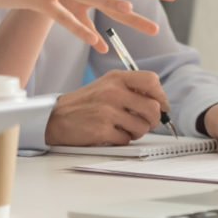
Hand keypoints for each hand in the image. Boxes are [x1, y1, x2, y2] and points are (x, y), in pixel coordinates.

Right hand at [44, 69, 168, 145]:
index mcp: (116, 78)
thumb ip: (130, 88)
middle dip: (153, 120)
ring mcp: (107, 111)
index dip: (161, 96)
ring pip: (143, 127)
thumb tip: (158, 102)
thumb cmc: (85, 102)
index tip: (160, 105)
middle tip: (145, 122)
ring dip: (137, 132)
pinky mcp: (102, 129)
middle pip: (153, 108)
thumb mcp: (106, 85)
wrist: (57, 116)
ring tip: (124, 128)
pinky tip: (111, 133)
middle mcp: (113, 91)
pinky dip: (122, 140)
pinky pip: (127, 140)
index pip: (151, 81)